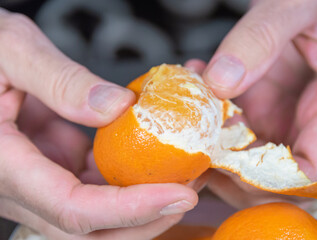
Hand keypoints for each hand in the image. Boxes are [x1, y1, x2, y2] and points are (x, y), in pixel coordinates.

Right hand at [0, 9, 197, 238]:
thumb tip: (118, 108)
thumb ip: (59, 80)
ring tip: (181, 176)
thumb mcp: (12, 51)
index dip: (129, 209)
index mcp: (2, 163)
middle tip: (191, 191)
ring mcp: (37, 180)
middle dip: (146, 219)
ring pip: (94, 217)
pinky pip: (92, 189)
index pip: (72, 208)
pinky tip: (152, 162)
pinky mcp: (51, 168)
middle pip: (89, 230)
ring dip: (142, 206)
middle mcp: (18, 185)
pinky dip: (126, 183)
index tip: (179, 194)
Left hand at [187, 0, 316, 208]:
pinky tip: (196, 86)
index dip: (268, 179)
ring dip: (212, 147)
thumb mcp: (298, 4)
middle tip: (193, 147)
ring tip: (190, 115)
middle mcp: (312, 123)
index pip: (311, 170)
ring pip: (248, 161)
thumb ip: (260, 38)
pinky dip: (209, 121)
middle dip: (230, 174)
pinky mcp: (264, 110)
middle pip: (275, 178)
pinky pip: (233, 131)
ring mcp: (284, 119)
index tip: (224, 163)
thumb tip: (221, 80)